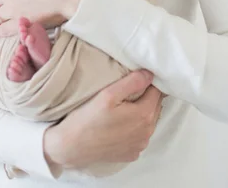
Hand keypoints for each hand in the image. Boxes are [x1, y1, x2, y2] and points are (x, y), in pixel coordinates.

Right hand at [43, 70, 163, 170]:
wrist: (71, 147)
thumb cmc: (88, 118)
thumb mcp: (108, 94)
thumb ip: (132, 82)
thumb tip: (150, 74)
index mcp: (144, 115)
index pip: (157, 91)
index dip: (149, 82)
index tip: (139, 77)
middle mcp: (147, 133)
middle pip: (155, 106)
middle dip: (147, 96)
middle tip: (130, 89)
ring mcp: (140, 145)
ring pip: (149, 121)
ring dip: (143, 112)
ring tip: (125, 105)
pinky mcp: (132, 154)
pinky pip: (140, 135)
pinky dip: (136, 127)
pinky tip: (121, 123)